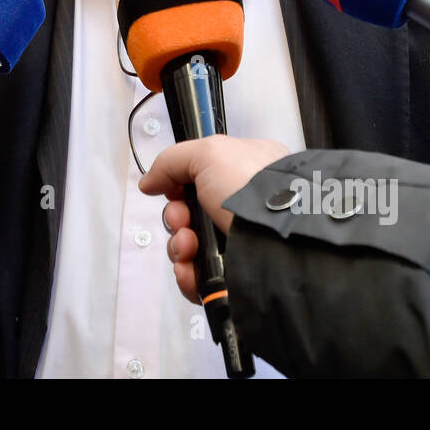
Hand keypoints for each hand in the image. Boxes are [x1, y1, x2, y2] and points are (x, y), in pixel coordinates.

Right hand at [138, 135, 288, 303]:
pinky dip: (188, 274)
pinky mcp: (234, 273)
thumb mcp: (209, 153)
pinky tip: (190, 268)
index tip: (173, 190)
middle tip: (183, 220)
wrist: (279, 239)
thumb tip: (150, 181)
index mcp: (242, 172)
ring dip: (179, 247)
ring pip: (191, 247)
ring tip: (189, 245)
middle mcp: (240, 207)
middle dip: (177, 219)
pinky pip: (199, 276)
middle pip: (189, 215)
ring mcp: (237, 241)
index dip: (178, 186)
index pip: (197, 179)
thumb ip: (171, 161)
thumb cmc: (257, 191)